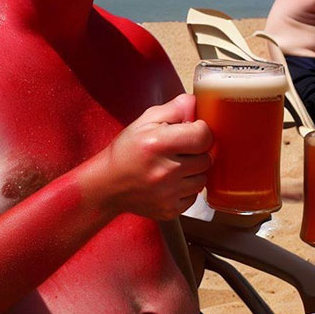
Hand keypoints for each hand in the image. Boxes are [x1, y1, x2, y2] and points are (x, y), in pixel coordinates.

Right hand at [105, 93, 211, 220]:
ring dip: (193, 172)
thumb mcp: (144, 122)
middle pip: (206, 159)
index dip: (201, 131)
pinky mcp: (170, 210)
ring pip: (202, 179)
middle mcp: (165, 171)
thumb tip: (195, 103)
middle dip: (197, 152)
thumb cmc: (126, 151)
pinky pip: (193, 197)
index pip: (203, 136)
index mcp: (158, 143)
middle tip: (180, 151)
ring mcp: (168, 194)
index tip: (192, 132)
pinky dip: (186, 190)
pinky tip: (170, 183)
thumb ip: (173, 109)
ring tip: (174, 168)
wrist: (108, 185)